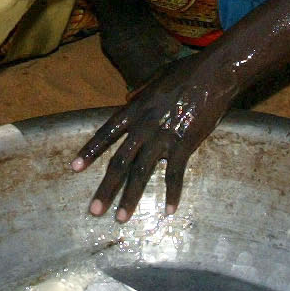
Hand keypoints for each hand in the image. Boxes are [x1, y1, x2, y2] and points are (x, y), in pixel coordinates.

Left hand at [72, 53, 241, 220]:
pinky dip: (172, 194)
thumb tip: (127, 98)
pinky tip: (168, 211)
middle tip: (94, 210)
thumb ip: (140, 92)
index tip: (75, 167)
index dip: (91, 151)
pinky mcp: (183, 145)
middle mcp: (144, 126)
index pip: (107, 133)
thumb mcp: (156, 78)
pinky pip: (174, 174)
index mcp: (136, 110)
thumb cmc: (188, 72)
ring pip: (140, 173)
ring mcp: (163, 137)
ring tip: (120, 218)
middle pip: (119, 161)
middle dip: (106, 188)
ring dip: (130, 198)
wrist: (214, 74)